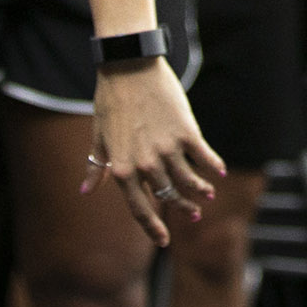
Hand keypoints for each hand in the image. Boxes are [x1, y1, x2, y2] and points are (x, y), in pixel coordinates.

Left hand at [85, 58, 225, 245]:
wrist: (129, 65)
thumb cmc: (110, 99)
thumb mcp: (98, 135)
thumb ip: (96, 166)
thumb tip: (86, 190)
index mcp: (122, 168)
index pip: (139, 208)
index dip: (152, 227)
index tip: (163, 241)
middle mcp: (146, 164)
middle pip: (169, 196)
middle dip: (183, 208)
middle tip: (193, 215)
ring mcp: (167, 148)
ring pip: (189, 181)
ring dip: (200, 191)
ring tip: (207, 195)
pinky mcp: (186, 131)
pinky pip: (203, 156)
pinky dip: (213, 166)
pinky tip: (219, 172)